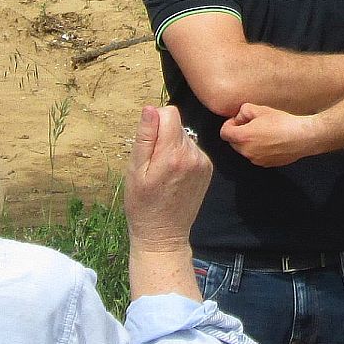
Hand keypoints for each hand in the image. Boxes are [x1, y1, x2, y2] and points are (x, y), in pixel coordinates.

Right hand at [124, 104, 211, 253]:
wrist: (163, 234)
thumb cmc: (142, 204)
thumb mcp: (135, 170)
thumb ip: (145, 137)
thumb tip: (150, 108)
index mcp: (173, 154)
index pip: (169, 113)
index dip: (155, 122)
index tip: (147, 142)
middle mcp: (193, 155)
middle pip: (177, 125)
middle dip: (162, 136)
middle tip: (152, 163)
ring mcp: (203, 162)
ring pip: (184, 137)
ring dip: (172, 147)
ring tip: (162, 172)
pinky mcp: (207, 169)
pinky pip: (192, 150)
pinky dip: (182, 157)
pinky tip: (173, 177)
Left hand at [220, 103, 313, 166]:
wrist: (302, 137)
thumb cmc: (283, 123)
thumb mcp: (261, 109)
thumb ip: (244, 110)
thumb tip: (240, 116)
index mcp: (243, 137)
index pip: (224, 133)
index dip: (229, 124)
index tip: (237, 121)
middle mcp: (247, 151)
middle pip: (233, 142)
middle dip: (239, 133)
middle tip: (253, 124)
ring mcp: (256, 160)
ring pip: (245, 150)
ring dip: (249, 142)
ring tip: (265, 132)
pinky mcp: (266, 164)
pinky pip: (256, 156)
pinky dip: (259, 149)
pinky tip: (271, 140)